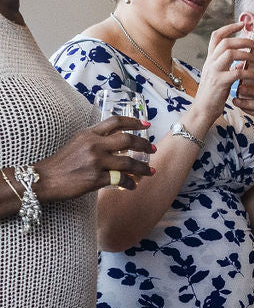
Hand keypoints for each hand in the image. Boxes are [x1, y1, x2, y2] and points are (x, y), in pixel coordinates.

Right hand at [37, 116, 154, 200]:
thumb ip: (95, 140)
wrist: (45, 179)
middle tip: (153, 148)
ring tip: (151, 171)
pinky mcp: (96, 178)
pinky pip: (121, 180)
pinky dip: (130, 183)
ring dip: (143, 167)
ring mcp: (96, 161)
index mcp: (89, 134)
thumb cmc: (61, 164)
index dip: (133, 121)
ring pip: (128, 161)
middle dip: (144, 143)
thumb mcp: (77, 144)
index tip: (146, 124)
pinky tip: (133, 185)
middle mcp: (94, 144)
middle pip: (127, 139)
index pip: (115, 122)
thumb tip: (115, 143)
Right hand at [191, 21, 253, 124]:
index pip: (216, 36)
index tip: (242, 23)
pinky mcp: (220, 83)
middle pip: (225, 42)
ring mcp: (214, 71)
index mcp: (210, 59)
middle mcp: (210, 62)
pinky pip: (237, 72)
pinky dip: (249, 71)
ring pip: (230, 53)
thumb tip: (241, 61)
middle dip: (243, 39)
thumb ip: (228, 67)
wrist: (202, 111)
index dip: (229, 27)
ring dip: (247, 52)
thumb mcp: (219, 77)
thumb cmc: (212, 95)